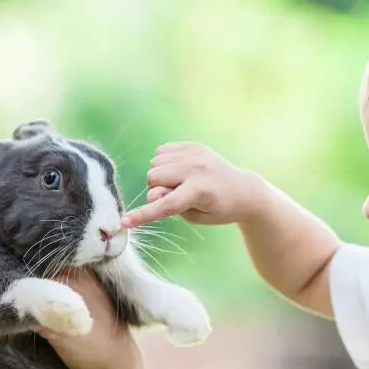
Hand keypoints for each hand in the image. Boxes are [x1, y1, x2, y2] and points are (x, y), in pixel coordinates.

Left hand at [0, 214, 143, 368]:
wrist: (115, 365)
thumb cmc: (88, 328)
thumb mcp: (65, 294)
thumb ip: (39, 275)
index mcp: (69, 252)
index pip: (20, 231)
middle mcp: (68, 264)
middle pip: (4, 256)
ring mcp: (65, 290)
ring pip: (2, 289)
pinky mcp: (60, 319)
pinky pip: (9, 320)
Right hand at [121, 141, 266, 227]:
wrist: (244, 190)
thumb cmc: (219, 209)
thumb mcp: (196, 216)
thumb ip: (172, 206)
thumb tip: (153, 191)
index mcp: (199, 192)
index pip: (164, 205)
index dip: (143, 215)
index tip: (125, 222)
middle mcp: (196, 169)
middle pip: (153, 177)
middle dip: (156, 189)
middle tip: (174, 196)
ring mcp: (195, 154)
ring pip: (155, 163)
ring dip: (160, 176)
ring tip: (179, 183)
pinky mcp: (193, 145)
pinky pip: (161, 152)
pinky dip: (164, 163)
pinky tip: (179, 171)